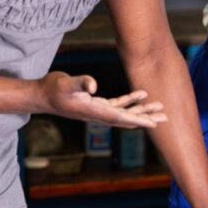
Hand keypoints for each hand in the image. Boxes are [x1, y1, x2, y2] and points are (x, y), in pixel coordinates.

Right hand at [36, 72, 166, 128]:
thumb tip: (94, 86)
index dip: (138, 120)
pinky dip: (130, 101)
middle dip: (146, 118)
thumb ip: (80, 83)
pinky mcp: (96, 104)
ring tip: (159, 108)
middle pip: (127, 118)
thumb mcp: (65, 83)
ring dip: (142, 110)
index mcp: (93, 111)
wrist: (41, 95)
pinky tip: (141, 95)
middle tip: (166, 117)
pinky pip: (118, 105)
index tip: (154, 124)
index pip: (120, 117)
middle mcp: (98, 114)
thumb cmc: (52, 89)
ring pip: (125, 112)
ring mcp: (98, 110)